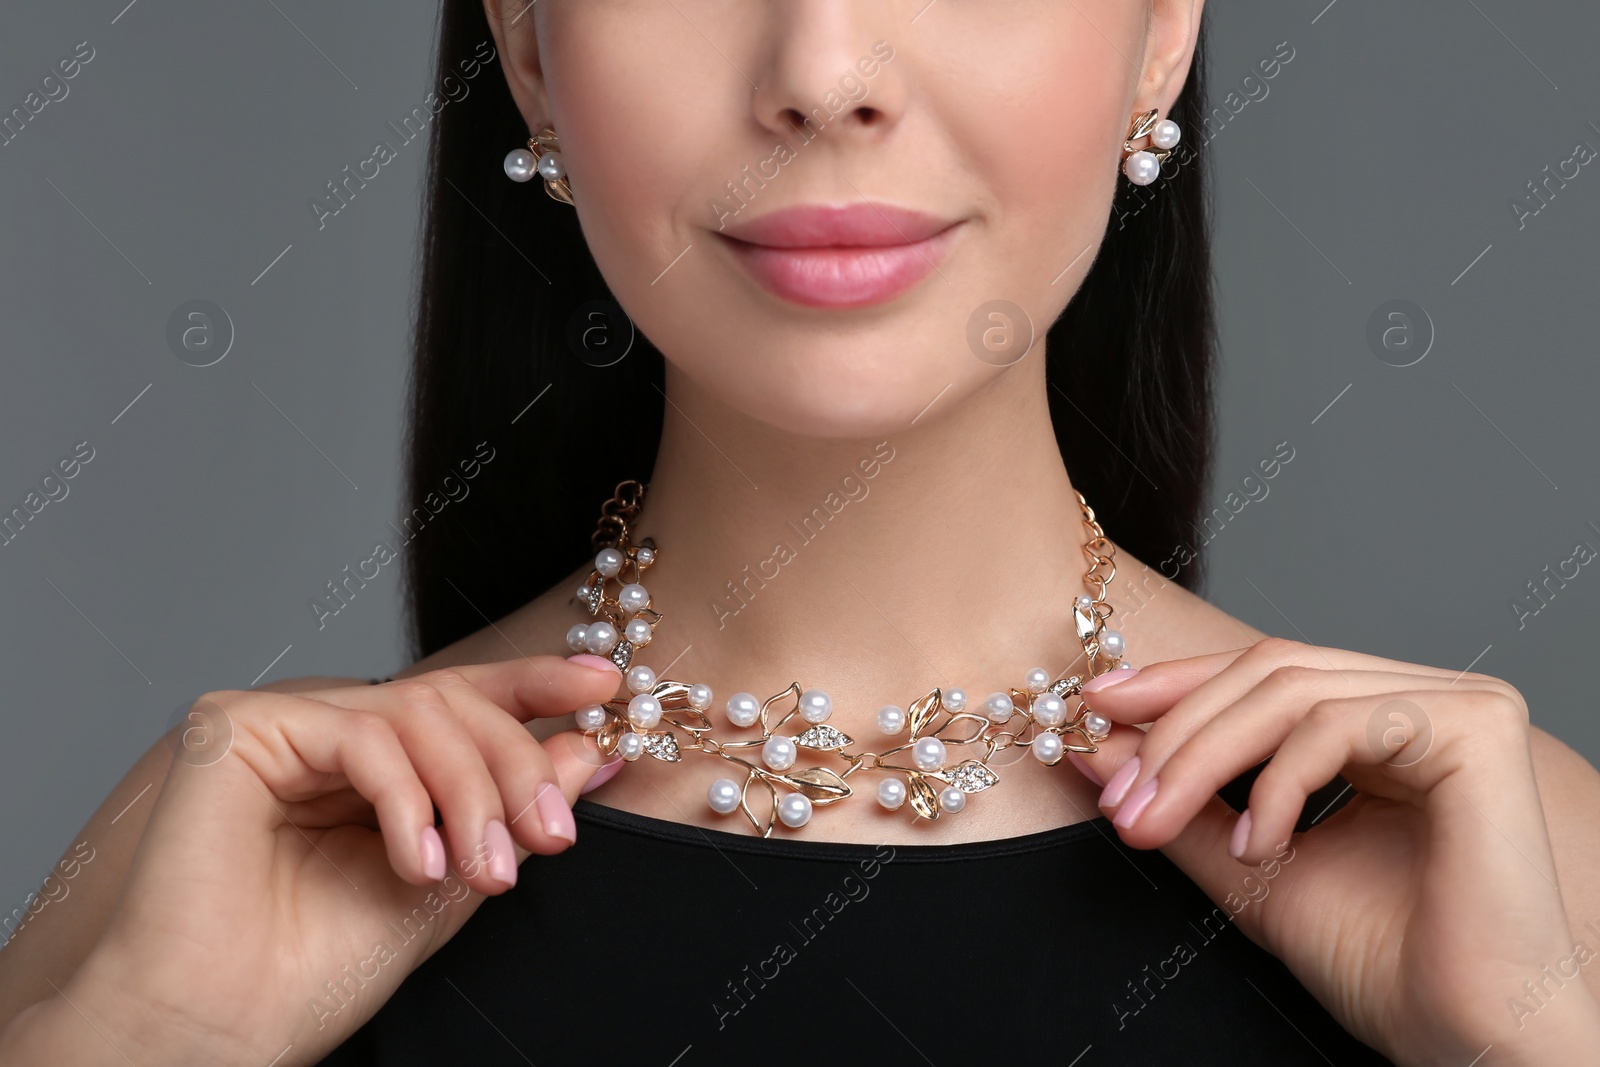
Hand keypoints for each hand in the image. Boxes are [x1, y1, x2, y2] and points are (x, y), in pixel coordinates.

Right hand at [39, 654, 624, 1064]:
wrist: (222, 1029)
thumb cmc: (317, 970)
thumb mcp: (453, 879)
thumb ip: (511, 810)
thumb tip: (590, 748)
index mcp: (371, 764)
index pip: (460, 701)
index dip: (531, 685)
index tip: (603, 688)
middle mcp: (324, 732)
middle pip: (448, 701)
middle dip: (515, 765)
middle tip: (552, 836)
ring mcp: (281, 725)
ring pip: (413, 711)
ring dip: (469, 792)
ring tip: (484, 872)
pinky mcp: (235, 730)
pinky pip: (359, 734)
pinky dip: (406, 797)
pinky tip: (419, 863)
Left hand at [1072, 637, 1599, 1065]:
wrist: (1463, 1038)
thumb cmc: (1380, 963)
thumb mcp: (1250, 865)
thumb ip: (1182, 803)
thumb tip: (1092, 747)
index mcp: (1380, 722)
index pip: (1261, 673)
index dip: (1173, 683)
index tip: (1094, 709)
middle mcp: (1423, 700)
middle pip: (1268, 670)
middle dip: (1175, 731)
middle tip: (1119, 796)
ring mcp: (1457, 706)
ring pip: (1292, 689)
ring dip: (1203, 755)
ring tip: (1158, 822)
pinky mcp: (1477, 730)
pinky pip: (1341, 722)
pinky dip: (1279, 780)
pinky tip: (1259, 845)